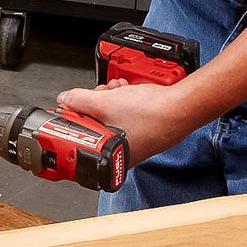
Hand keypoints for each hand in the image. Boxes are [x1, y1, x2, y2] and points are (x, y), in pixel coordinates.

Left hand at [54, 80, 207, 166]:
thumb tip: (64, 100)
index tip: (68, 111)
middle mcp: (120, 155)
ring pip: (107, 119)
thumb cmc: (152, 114)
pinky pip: (122, 116)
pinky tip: (124, 91)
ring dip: (107, 100)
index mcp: (108, 157)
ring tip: (114, 89)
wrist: (182, 106)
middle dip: (92, 105)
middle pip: (92, 127)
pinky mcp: (142, 131)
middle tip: (97, 94)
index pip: (77, 142)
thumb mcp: (104, 103)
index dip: (71, 122)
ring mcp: (132, 143)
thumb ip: (78, 101)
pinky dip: (120, 102)